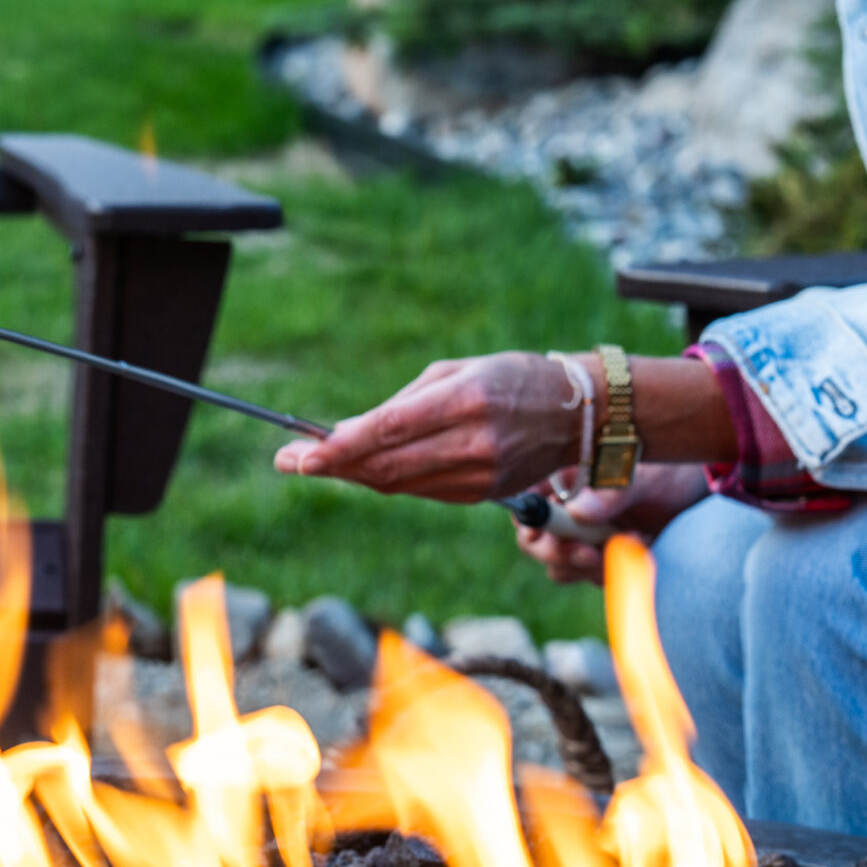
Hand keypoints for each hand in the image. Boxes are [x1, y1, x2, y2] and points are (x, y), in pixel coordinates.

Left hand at [273, 352, 581, 501]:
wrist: (578, 413)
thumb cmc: (511, 378)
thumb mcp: (457, 371)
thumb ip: (403, 404)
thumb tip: (349, 432)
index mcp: (465, 400)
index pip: (388, 431)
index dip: (340, 448)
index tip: (301, 453)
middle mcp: (473, 443)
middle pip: (386, 466)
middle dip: (332, 466)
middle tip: (288, 461)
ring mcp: (479, 475)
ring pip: (398, 484)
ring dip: (352, 477)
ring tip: (313, 464)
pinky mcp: (482, 495)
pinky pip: (420, 491)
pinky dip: (386, 482)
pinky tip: (360, 471)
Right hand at [516, 462, 709, 584]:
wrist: (690, 491)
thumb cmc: (663, 472)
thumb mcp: (642, 478)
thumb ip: (612, 494)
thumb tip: (579, 512)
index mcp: (561, 481)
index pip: (526, 504)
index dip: (529, 522)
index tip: (545, 535)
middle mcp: (562, 510)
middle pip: (534, 543)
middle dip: (561, 554)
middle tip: (593, 554)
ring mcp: (579, 538)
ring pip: (560, 568)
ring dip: (592, 566)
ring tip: (633, 540)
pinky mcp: (598, 559)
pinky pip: (589, 577)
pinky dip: (612, 572)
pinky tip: (638, 548)